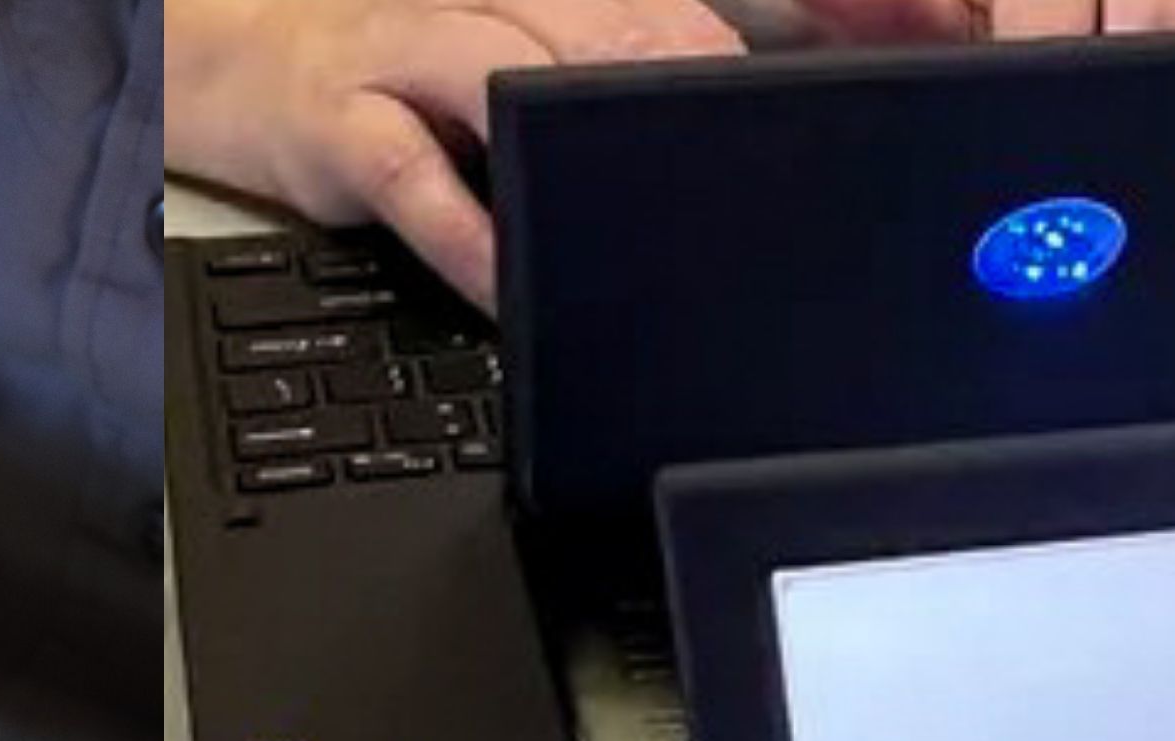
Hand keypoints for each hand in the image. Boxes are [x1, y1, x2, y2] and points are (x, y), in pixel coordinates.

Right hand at [161, 0, 1174, 303]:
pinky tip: (515, 279)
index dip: (839, 18)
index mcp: (577, 1)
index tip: (946, 49)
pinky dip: (472, 231)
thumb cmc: (413, 86)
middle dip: (736, 93)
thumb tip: (824, 140)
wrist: (228, 65)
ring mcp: (422, 54)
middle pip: (647, 34)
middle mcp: (512, 8)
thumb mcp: (546, 72)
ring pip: (536, 82)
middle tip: (834, 157)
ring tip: (681, 213)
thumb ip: (666, 103)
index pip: (711, 13)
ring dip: (608, 147)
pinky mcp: (345, 119)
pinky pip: (418, 179)